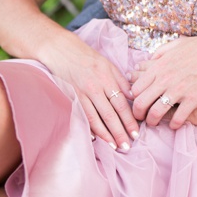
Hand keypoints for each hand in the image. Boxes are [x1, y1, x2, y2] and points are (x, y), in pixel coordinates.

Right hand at [40, 35, 137, 150]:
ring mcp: (81, 92)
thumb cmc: (87, 57)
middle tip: (127, 146)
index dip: (129, 120)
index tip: (136, 133)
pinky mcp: (71, 96)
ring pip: (95, 117)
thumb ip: (121, 81)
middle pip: (110, 113)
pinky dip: (89, 127)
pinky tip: (95, 138)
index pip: (121, 103)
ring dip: (106, 134)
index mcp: (107, 78)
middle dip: (119, 131)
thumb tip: (133, 98)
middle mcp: (95, 86)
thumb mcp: (108, 64)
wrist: (61, 50)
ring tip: (114, 146)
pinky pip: (82, 115)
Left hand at [130, 36, 196, 128]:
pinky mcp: (192, 99)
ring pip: (155, 112)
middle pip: (141, 102)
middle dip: (137, 113)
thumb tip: (149, 59)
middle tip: (140, 117)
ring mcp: (178, 91)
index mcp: (158, 68)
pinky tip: (174, 125)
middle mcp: (164, 80)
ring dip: (152, 121)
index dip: (133, 98)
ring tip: (153, 123)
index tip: (137, 102)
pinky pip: (178, 118)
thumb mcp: (174, 44)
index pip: (136, 88)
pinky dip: (173, 124)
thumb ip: (159, 53)